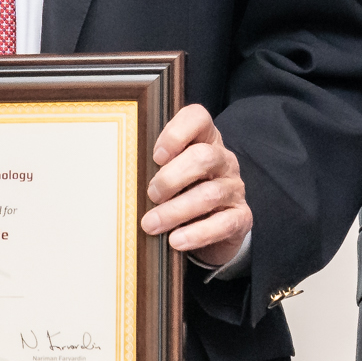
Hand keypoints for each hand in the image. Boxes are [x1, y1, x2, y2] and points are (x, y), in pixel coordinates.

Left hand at [144, 103, 251, 270]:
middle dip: (172, 177)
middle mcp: (223, 160)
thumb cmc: (181, 193)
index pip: (198, 119)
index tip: (156, 156)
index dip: (176, 133)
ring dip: (176, 210)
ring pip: (210, 193)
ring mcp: (233, 188)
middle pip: (204, 157)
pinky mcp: (240, 217)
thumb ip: (152, 168)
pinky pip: (224, 224)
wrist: (212, 229)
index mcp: (204, 140)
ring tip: (151, 225)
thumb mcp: (167, 175)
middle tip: (151, 195)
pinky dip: (197, 233)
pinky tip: (176, 241)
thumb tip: (121, 177)